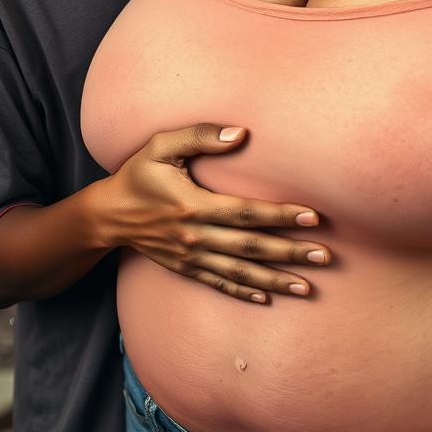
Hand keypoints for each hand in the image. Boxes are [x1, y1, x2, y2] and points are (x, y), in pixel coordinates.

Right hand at [97, 123, 330, 303]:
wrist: (106, 215)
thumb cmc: (137, 174)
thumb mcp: (160, 145)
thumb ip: (199, 136)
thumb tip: (240, 133)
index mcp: (192, 205)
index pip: (245, 213)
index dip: (280, 215)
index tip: (312, 216)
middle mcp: (194, 236)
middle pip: (250, 247)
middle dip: (290, 252)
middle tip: (325, 256)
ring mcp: (190, 257)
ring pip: (239, 272)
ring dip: (275, 280)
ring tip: (308, 286)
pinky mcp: (186, 268)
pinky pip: (219, 284)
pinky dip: (244, 292)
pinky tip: (267, 298)